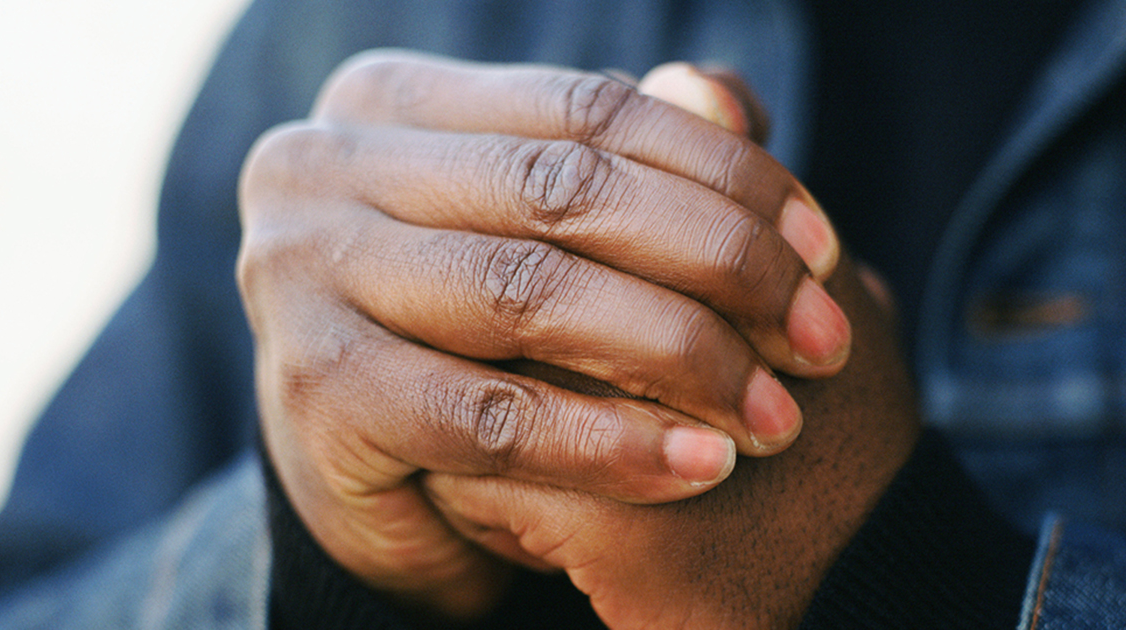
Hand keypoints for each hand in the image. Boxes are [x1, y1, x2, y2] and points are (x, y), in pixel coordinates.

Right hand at [237, 51, 848, 618]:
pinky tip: (699, 467)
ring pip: (528, 294)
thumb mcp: (540, 232)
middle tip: (821, 338)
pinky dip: (607, 444)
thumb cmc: (462, 331)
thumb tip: (730, 93)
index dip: (725, 173)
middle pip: (564, 191)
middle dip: (719, 265)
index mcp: (389, 100)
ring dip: (680, 356)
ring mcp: (301, 271)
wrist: (360, 465)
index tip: (824, 248)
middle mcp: (324, 163)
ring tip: (775, 412)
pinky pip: (489, 414)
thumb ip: (625, 159)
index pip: (588, 110)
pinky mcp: (315, 390)